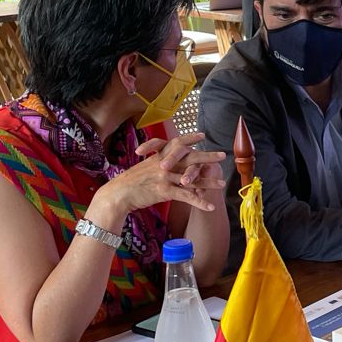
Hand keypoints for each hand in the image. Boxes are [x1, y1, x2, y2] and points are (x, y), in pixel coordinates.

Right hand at [102, 133, 225, 213]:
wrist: (118, 194)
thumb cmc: (130, 182)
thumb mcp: (144, 167)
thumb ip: (157, 163)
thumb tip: (166, 162)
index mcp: (159, 157)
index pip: (177, 143)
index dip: (190, 138)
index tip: (202, 135)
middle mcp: (164, 164)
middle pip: (190, 158)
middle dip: (208, 157)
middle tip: (223, 155)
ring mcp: (165, 177)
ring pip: (192, 179)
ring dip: (209, 182)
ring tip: (222, 184)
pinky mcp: (164, 191)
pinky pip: (186, 196)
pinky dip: (200, 202)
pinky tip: (210, 206)